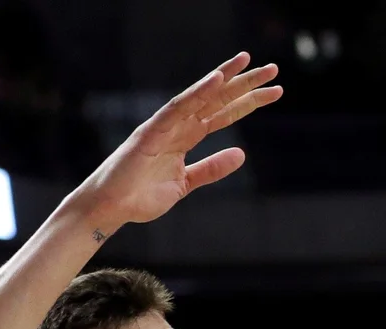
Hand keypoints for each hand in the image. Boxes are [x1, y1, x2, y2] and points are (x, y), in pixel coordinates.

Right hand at [72, 53, 282, 232]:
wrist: (111, 208)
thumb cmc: (141, 195)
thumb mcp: (186, 183)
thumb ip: (211, 168)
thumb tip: (240, 154)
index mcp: (185, 137)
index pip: (222, 114)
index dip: (247, 102)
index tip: (273, 92)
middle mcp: (176, 126)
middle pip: (217, 100)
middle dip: (245, 85)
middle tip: (273, 70)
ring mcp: (164, 127)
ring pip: (200, 98)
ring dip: (225, 79)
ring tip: (249, 63)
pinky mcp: (151, 132)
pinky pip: (177, 109)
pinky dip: (197, 93)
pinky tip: (217, 79)